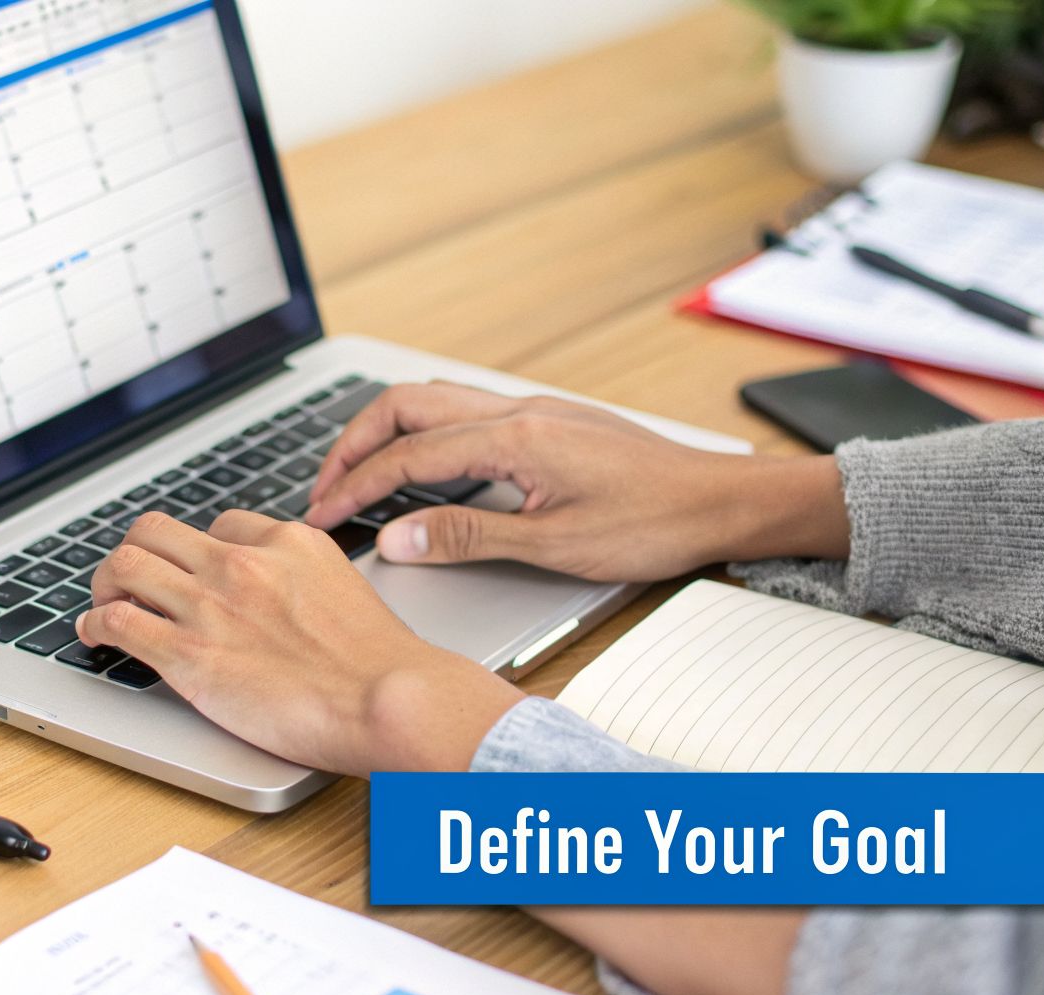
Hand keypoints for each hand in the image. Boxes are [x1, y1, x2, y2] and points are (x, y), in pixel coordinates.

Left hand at [75, 510, 522, 774]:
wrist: (388, 699)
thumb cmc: (381, 664)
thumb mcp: (347, 590)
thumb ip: (306, 581)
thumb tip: (288, 598)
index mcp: (286, 542)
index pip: (220, 524)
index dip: (198, 550)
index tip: (191, 572)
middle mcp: (241, 564)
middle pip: (156, 530)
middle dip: (135, 552)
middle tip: (130, 578)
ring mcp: (211, 607)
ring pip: (125, 566)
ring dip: (104, 584)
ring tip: (104, 603)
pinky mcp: (190, 655)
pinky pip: (118, 622)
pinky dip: (95, 624)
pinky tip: (96, 635)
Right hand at [304, 383, 848, 580]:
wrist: (723, 501)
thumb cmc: (655, 523)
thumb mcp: (555, 544)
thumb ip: (468, 537)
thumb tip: (396, 537)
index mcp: (516, 437)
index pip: (408, 455)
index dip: (353, 485)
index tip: (320, 514)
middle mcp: (518, 411)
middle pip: (406, 404)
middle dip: (353, 442)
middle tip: (323, 487)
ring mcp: (533, 410)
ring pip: (434, 400)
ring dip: (386, 433)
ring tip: (357, 474)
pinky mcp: (547, 421)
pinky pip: (463, 411)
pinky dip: (422, 433)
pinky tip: (420, 469)